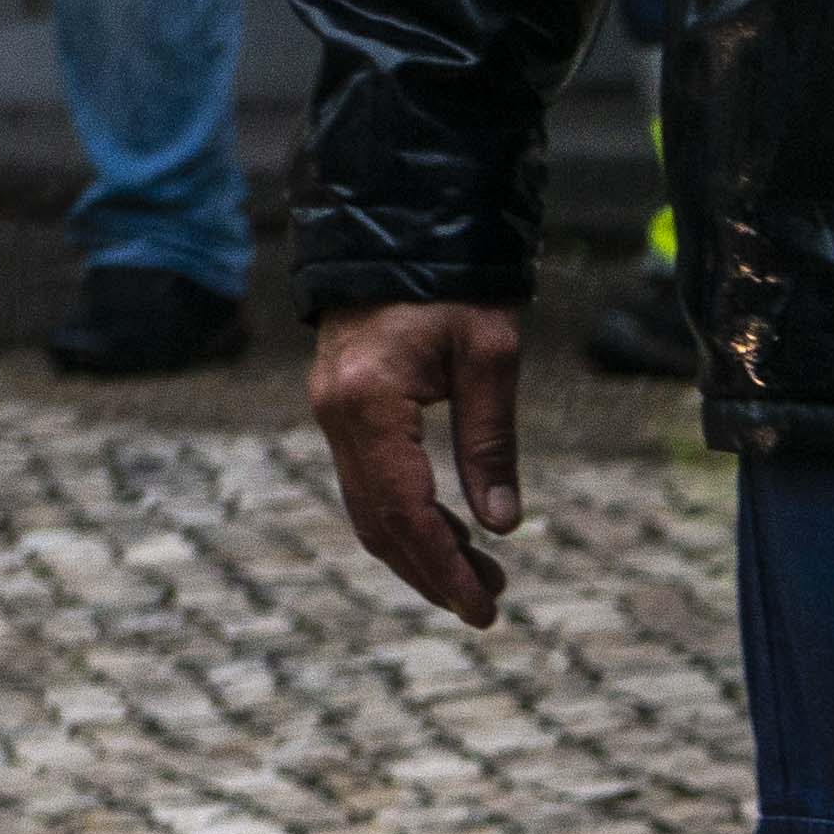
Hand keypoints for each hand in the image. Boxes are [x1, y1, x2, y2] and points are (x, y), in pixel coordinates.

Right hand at [308, 299, 522, 628]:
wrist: (397, 224)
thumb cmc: (453, 281)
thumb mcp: (489, 355)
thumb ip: (491, 441)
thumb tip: (502, 525)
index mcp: (369, 403)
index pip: (405, 511)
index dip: (443, 567)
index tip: (483, 610)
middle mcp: (336, 415)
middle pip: (379, 522)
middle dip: (432, 571)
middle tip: (490, 605)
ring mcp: (331, 413)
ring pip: (370, 507)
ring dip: (421, 549)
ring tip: (484, 577)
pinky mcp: (341, 409)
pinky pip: (369, 482)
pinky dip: (408, 516)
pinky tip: (453, 533)